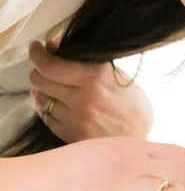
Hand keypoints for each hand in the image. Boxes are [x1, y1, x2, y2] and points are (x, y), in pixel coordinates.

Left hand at [28, 41, 153, 141]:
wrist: (140, 142)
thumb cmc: (134, 109)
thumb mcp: (121, 78)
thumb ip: (91, 64)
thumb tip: (58, 49)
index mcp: (96, 79)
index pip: (50, 65)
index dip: (38, 54)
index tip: (37, 48)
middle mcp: (82, 98)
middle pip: (39, 79)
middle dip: (40, 71)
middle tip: (48, 68)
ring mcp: (74, 119)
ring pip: (41, 98)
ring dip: (45, 91)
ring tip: (57, 89)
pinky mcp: (69, 135)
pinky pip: (47, 117)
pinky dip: (50, 109)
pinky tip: (63, 107)